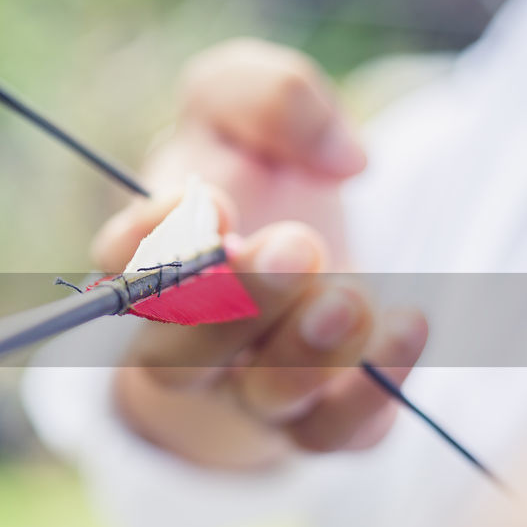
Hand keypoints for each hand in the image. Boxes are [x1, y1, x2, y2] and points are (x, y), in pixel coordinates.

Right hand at [96, 40, 425, 470]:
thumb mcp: (245, 108)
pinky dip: (374, 387)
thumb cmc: (259, 177)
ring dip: (304, 352)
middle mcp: (186, 339)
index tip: (215, 204)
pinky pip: (337, 431)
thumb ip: (266, 95)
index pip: (118, 266)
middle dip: (233, 310)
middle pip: (174, 361)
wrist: (307, 259)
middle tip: (293, 247)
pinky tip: (408, 324)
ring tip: (347, 298)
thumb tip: (339, 156)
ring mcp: (250, 389)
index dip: (155, 242)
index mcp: (151, 259)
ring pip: (261, 398)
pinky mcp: (320, 421)